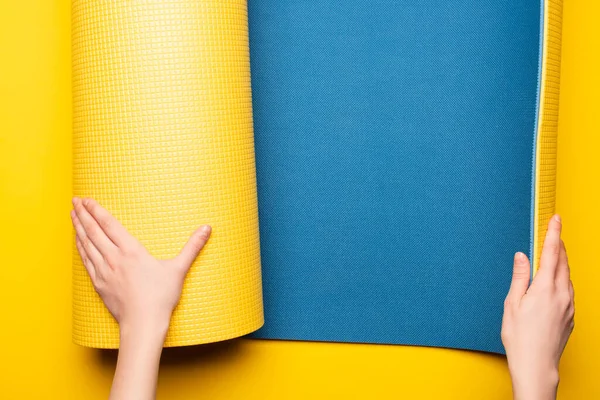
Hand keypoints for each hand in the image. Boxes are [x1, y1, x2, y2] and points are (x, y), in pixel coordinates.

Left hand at [71, 197, 210, 334]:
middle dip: (83, 214)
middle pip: (93, 231)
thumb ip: (192, 247)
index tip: (87, 199)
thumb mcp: (179, 269)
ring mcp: (104, 271)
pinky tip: (78, 242)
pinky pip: (86, 261)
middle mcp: (114, 258)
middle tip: (75, 200)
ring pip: (86, 244)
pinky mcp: (99, 284)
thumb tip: (207, 228)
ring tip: (72, 215)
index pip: (109, 224)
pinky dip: (80, 248)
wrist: (143, 324)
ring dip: (78, 228)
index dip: (97, 210)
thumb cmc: (161, 297)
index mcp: (132, 251)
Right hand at [502, 215, 574, 399]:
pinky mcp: (571, 316)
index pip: (551, 253)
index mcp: (545, 288)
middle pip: (563, 262)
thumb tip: (522, 256)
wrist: (537, 365)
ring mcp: (569, 306)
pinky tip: (554, 283)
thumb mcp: (512, 304)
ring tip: (553, 256)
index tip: (556, 219)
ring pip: (568, 276)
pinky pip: (569, 290)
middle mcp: (562, 294)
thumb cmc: (520, 337)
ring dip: (561, 262)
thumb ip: (520, 277)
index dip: (554, 234)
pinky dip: (562, 280)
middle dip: (559, 245)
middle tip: (554, 233)